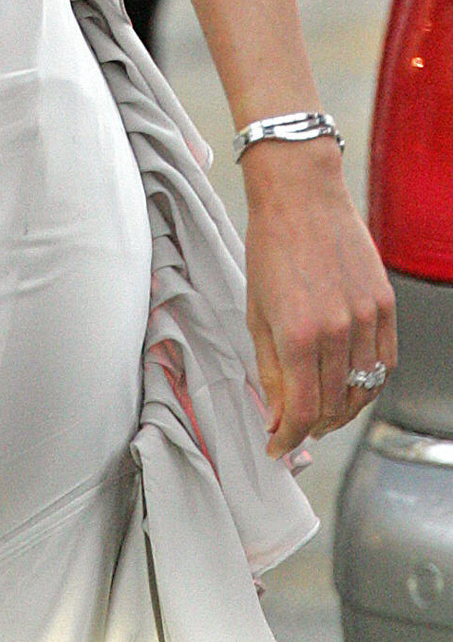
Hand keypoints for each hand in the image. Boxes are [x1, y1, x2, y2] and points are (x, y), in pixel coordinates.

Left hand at [242, 138, 396, 458]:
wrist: (301, 195)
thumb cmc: (270, 246)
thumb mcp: (256, 312)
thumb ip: (269, 370)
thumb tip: (277, 415)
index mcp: (297, 334)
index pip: (302, 412)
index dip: (289, 439)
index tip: (277, 447)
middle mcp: (337, 331)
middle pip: (335, 407)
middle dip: (313, 426)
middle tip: (296, 426)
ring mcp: (366, 318)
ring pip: (364, 389)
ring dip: (342, 408)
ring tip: (322, 406)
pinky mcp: (385, 305)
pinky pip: (385, 361)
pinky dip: (368, 380)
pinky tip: (350, 379)